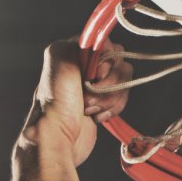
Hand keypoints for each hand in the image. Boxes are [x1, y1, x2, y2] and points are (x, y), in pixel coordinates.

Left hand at [15, 40, 128, 180]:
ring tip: (90, 108)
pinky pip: (123, 97)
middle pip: (120, 63)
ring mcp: (96, 85)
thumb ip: (79, 41)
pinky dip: (114, 108)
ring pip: (125, 81)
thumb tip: (100, 43)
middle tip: (88, 95)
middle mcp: (85, 66)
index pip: (108, 44)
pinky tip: (96, 116)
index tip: (95, 75)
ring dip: (110, 98)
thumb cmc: (56, 102)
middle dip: (109, 83)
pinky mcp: (104, 102)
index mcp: (74, 52)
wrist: (59, 139)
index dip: (106, 61)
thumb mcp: (59, 57)